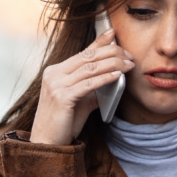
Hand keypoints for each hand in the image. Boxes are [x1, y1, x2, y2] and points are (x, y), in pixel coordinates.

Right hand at [30, 29, 134, 144]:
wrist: (47, 143)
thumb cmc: (63, 124)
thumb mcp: (79, 101)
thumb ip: (91, 89)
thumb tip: (112, 79)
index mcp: (55, 72)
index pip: (82, 53)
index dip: (99, 41)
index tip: (114, 33)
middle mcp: (54, 74)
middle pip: (87, 57)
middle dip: (111, 53)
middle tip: (129, 54)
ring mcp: (56, 85)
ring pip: (90, 68)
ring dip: (113, 64)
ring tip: (129, 64)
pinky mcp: (61, 97)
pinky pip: (88, 84)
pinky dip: (105, 78)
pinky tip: (117, 76)